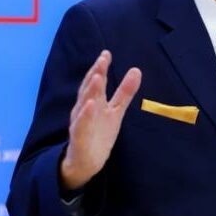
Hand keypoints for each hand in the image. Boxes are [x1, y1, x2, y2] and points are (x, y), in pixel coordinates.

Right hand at [61, 50, 140, 189]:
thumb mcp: (115, 111)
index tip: (106, 53)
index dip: (100, 68)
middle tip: (102, 59)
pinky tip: (90, 105)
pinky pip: (81, 126)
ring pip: (84, 105)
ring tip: (96, 77)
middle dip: (95, 74)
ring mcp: (80, 123)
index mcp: (94, 103)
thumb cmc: (98, 133)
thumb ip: (124, 92)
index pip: (96, 83)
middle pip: (89, 90)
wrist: (84, 162)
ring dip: (90, 91)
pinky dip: (85, 115)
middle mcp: (85, 110)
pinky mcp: (79, 138)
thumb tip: (136, 70)